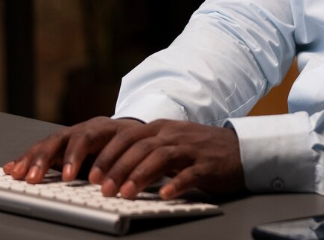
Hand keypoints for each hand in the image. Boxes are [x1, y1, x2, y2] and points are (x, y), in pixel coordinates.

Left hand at [4, 117, 244, 200]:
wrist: (238, 148)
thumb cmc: (197, 151)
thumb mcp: (165, 147)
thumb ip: (140, 154)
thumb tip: (105, 173)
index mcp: (156, 130)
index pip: (123, 137)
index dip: (102, 154)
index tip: (84, 173)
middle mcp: (169, 133)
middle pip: (136, 145)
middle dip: (114, 166)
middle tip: (99, 186)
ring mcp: (188, 147)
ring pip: (159, 157)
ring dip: (139, 175)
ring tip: (124, 194)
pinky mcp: (207, 163)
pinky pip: (189, 172)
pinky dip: (176, 183)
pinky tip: (165, 194)